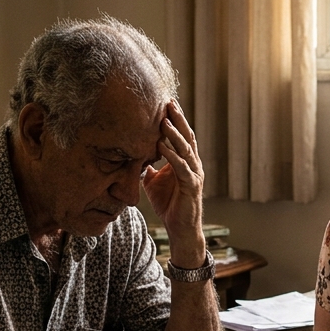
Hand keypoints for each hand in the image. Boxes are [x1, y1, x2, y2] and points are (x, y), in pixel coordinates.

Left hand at [141, 102, 204, 262]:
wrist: (180, 229)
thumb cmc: (169, 204)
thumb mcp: (153, 182)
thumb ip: (148, 167)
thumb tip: (135, 156)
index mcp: (186, 161)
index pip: (182, 135)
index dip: (175, 119)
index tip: (165, 102)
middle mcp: (193, 164)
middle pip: (187, 136)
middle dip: (177, 119)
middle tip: (168, 102)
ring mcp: (194, 175)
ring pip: (186, 149)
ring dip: (174, 134)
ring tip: (164, 120)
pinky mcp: (191, 187)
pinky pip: (181, 168)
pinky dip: (171, 156)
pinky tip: (161, 146)